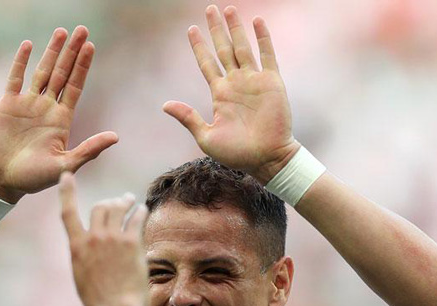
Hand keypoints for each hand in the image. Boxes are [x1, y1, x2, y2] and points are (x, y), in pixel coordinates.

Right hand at [0, 27, 118, 202]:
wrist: (0, 181)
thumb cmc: (32, 179)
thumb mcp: (64, 166)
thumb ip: (88, 150)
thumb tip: (115, 137)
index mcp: (61, 120)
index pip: (75, 86)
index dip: (83, 66)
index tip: (90, 46)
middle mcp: (46, 108)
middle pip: (62, 73)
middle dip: (72, 52)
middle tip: (82, 29)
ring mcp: (27, 104)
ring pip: (42, 72)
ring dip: (51, 52)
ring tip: (61, 32)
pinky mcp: (7, 105)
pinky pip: (15, 78)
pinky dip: (21, 62)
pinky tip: (28, 45)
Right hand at [59, 172, 148, 305]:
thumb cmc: (99, 300)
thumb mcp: (82, 276)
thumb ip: (84, 256)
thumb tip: (91, 248)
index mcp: (76, 247)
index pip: (68, 212)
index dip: (66, 191)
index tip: (66, 175)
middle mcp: (93, 238)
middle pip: (100, 207)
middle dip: (109, 202)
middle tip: (118, 201)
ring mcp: (113, 239)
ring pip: (118, 208)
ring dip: (125, 201)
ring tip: (131, 200)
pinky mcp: (131, 243)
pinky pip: (136, 219)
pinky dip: (139, 212)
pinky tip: (143, 210)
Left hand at [163, 5, 298, 183]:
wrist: (266, 160)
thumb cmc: (236, 154)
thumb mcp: (206, 137)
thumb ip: (188, 118)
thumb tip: (165, 105)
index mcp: (220, 94)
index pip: (207, 63)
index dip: (199, 46)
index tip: (191, 29)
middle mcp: (236, 84)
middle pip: (223, 49)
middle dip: (216, 30)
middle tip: (209, 9)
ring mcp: (254, 81)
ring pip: (243, 48)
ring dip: (236, 28)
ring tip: (228, 9)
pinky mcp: (272, 83)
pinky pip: (267, 55)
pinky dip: (263, 38)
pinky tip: (256, 21)